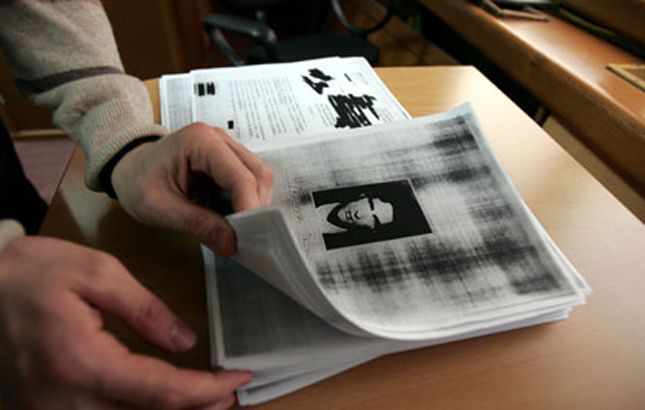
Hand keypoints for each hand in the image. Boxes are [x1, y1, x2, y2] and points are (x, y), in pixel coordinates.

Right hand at [0, 235, 250, 408]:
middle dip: (196, 409)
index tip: (239, 378)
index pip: (161, 392)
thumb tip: (184, 341)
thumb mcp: (97, 273)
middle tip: (230, 393)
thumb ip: (146, 310)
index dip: (207, 390)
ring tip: (206, 398)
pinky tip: (160, 402)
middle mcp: (65, 402)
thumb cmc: (32, 272)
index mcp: (82, 364)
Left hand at [111, 124, 273, 255]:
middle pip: (258, 174)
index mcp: (200, 142)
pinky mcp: (228, 161)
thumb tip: (231, 243)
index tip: (248, 237)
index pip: (240, 176)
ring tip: (240, 230)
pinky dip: (247, 202)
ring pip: (259, 178)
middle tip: (247, 238)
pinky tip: (235, 220)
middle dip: (256, 208)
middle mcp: (219, 139)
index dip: (249, 208)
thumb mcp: (157, 207)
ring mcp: (226, 148)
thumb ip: (196, 224)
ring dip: (254, 206)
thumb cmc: (136, 181)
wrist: (128, 167)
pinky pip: (250, 182)